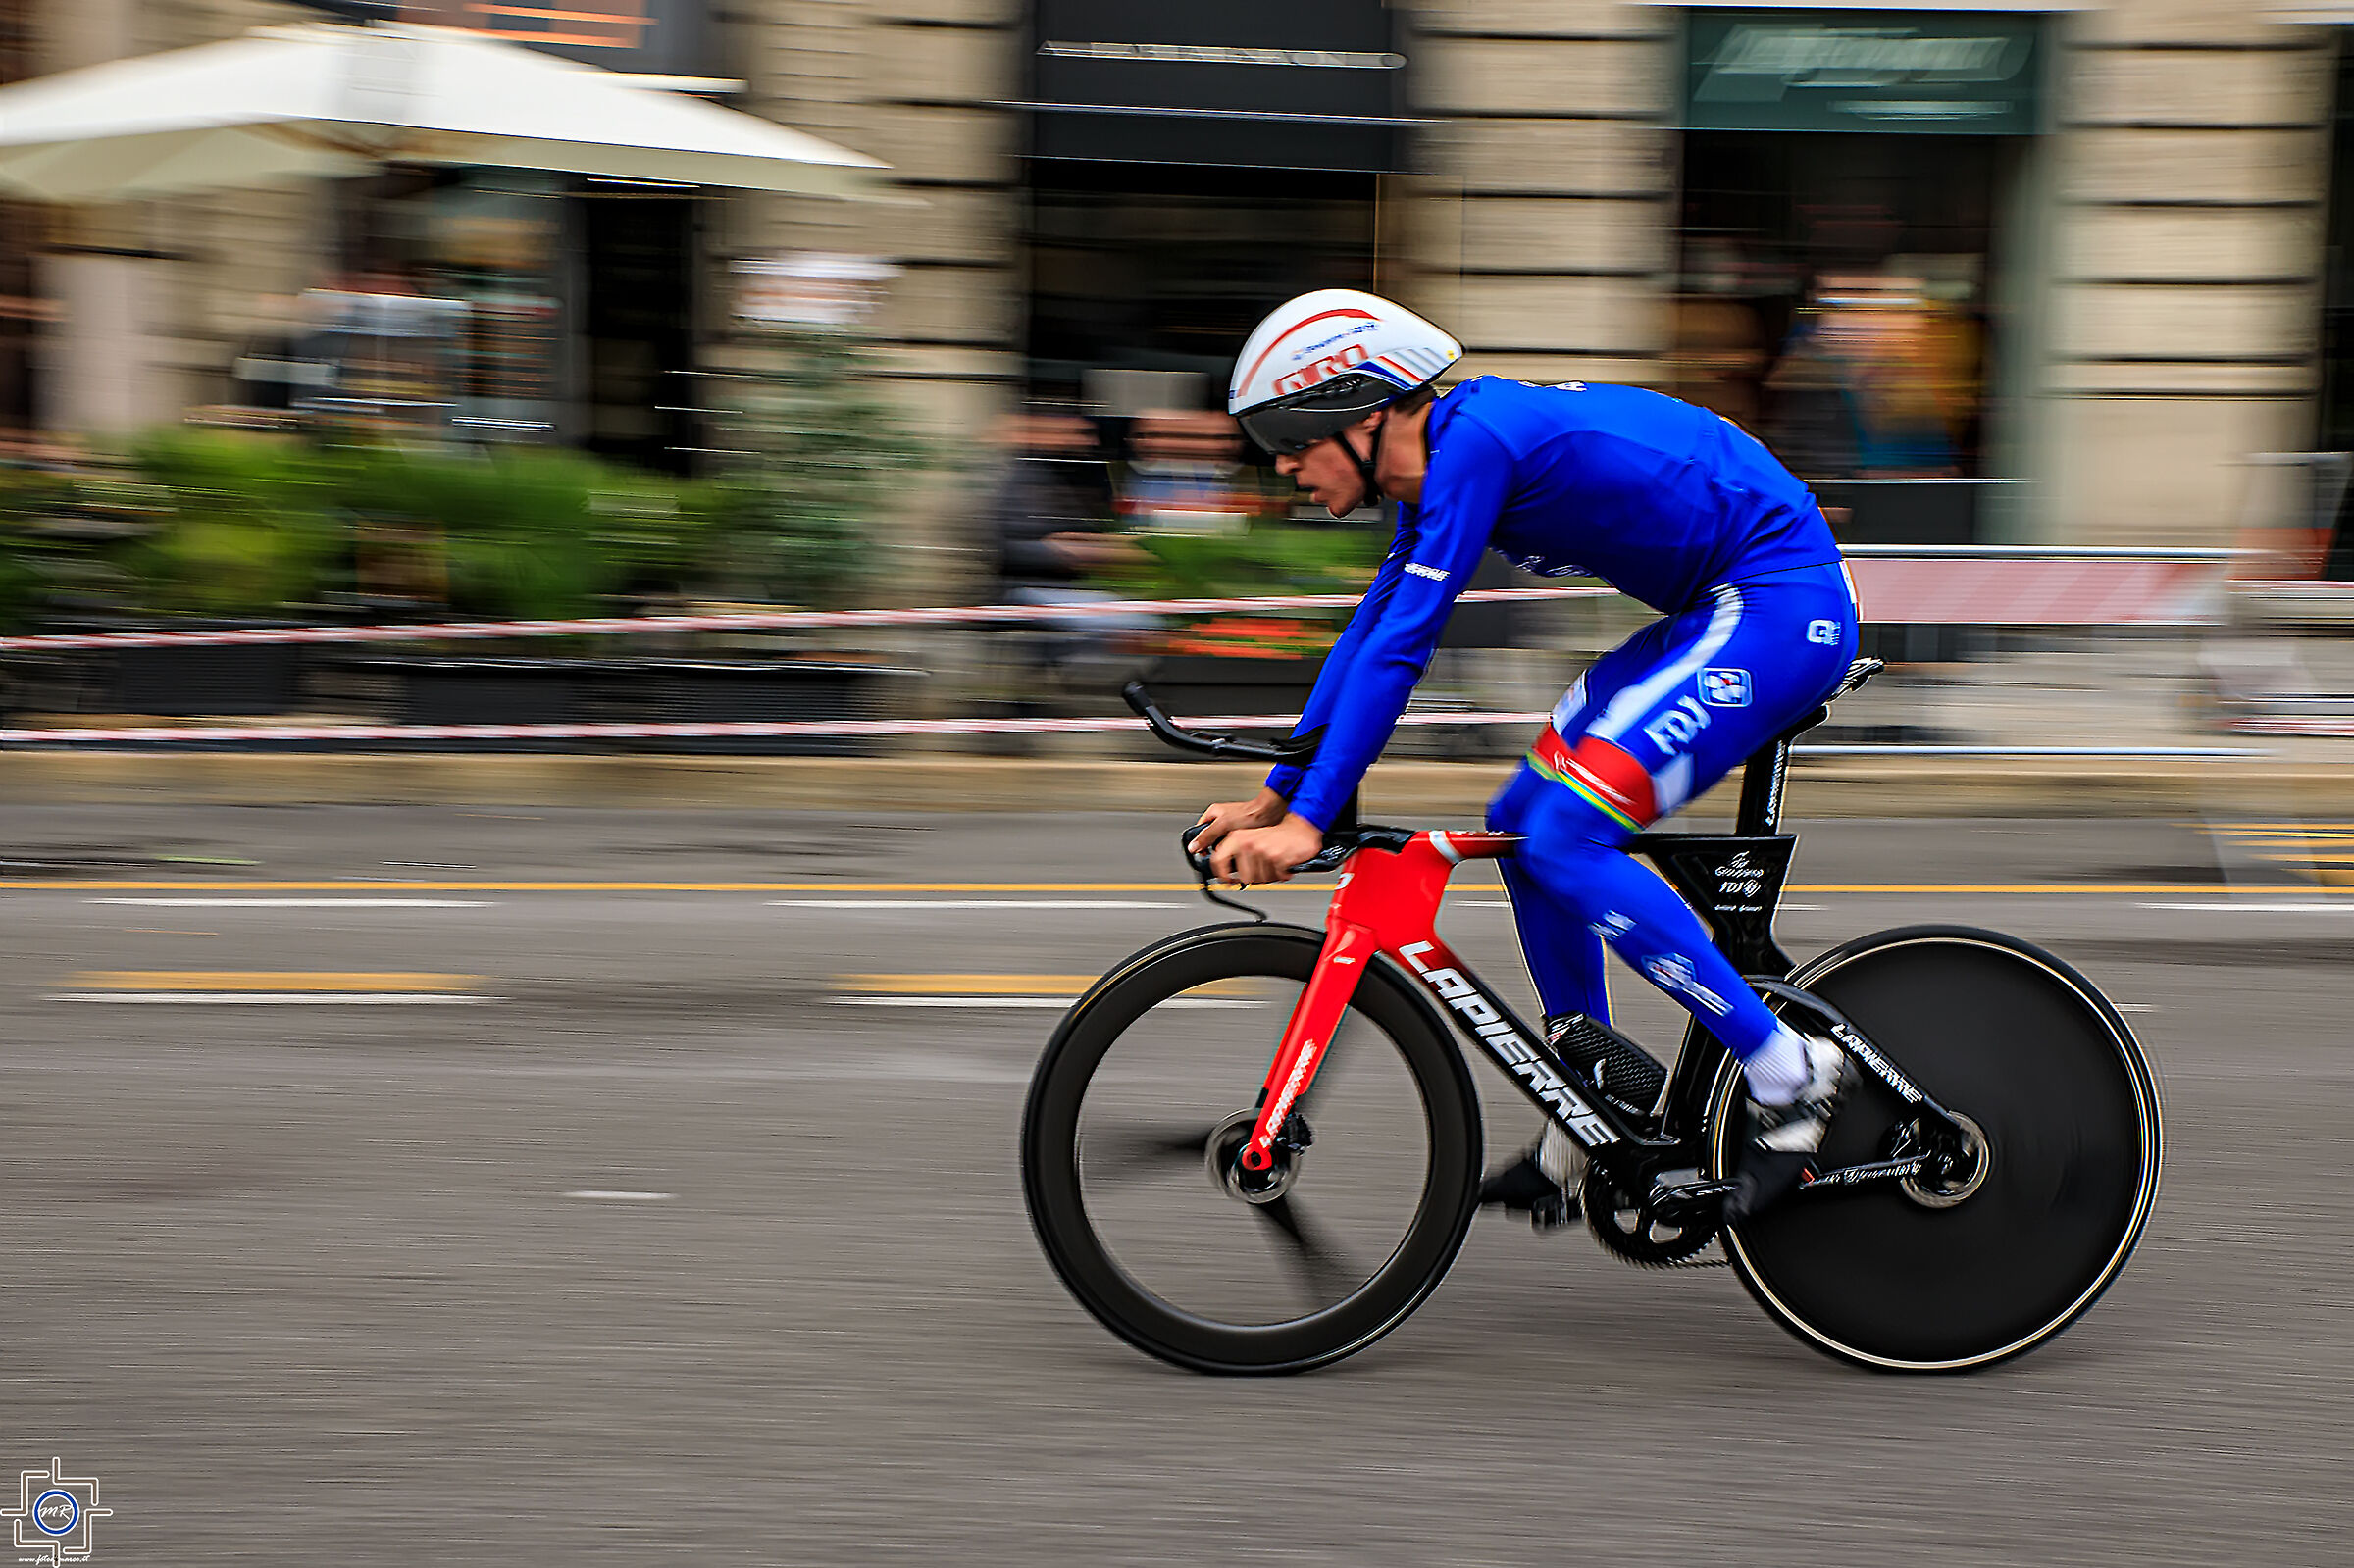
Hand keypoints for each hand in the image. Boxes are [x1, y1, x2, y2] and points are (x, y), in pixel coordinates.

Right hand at [1192, 788, 1289, 860]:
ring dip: (1226, 849)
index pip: (1198, 831)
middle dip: (1215, 847)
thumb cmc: (1249, 813)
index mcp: (1213, 814)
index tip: (1201, 853)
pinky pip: (1233, 846)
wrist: (1270, 814)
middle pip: (1211, 840)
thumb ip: (1207, 835)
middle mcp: (1221, 820)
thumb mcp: (1223, 825)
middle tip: (1219, 851)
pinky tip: (1239, 850)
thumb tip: (1193, 846)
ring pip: (1222, 844)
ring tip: (1232, 849)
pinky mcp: (1241, 834)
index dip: (1199, 843)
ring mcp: (1231, 828)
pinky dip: (1235, 850)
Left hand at [1210, 812, 1326, 886]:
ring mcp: (1261, 850)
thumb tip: (1228, 876)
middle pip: (1244, 878)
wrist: (1300, 829)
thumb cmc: (1276, 837)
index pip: (1217, 861)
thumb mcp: (1249, 841)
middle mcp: (1247, 843)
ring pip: (1260, 879)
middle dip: (1257, 878)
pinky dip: (1282, 874)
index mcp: (1237, 838)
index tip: (1226, 881)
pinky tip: (1283, 863)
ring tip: (1275, 863)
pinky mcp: (1276, 857)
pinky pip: (1275, 877)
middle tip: (1264, 869)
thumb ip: (1236, 856)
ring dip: (1271, 875)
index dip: (1221, 876)